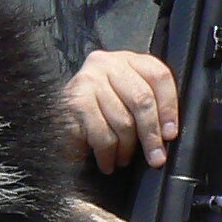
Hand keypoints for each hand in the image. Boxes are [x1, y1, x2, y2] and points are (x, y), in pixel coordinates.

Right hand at [62, 49, 179, 172]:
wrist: (51, 109)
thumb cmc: (98, 108)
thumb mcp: (125, 97)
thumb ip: (147, 105)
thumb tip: (165, 136)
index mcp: (129, 60)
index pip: (158, 76)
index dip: (169, 108)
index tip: (170, 134)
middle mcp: (108, 64)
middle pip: (142, 99)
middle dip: (151, 135)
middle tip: (155, 158)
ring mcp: (89, 81)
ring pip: (122, 120)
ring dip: (126, 148)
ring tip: (123, 160)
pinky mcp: (74, 101)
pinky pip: (100, 133)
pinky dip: (106, 153)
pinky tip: (107, 161)